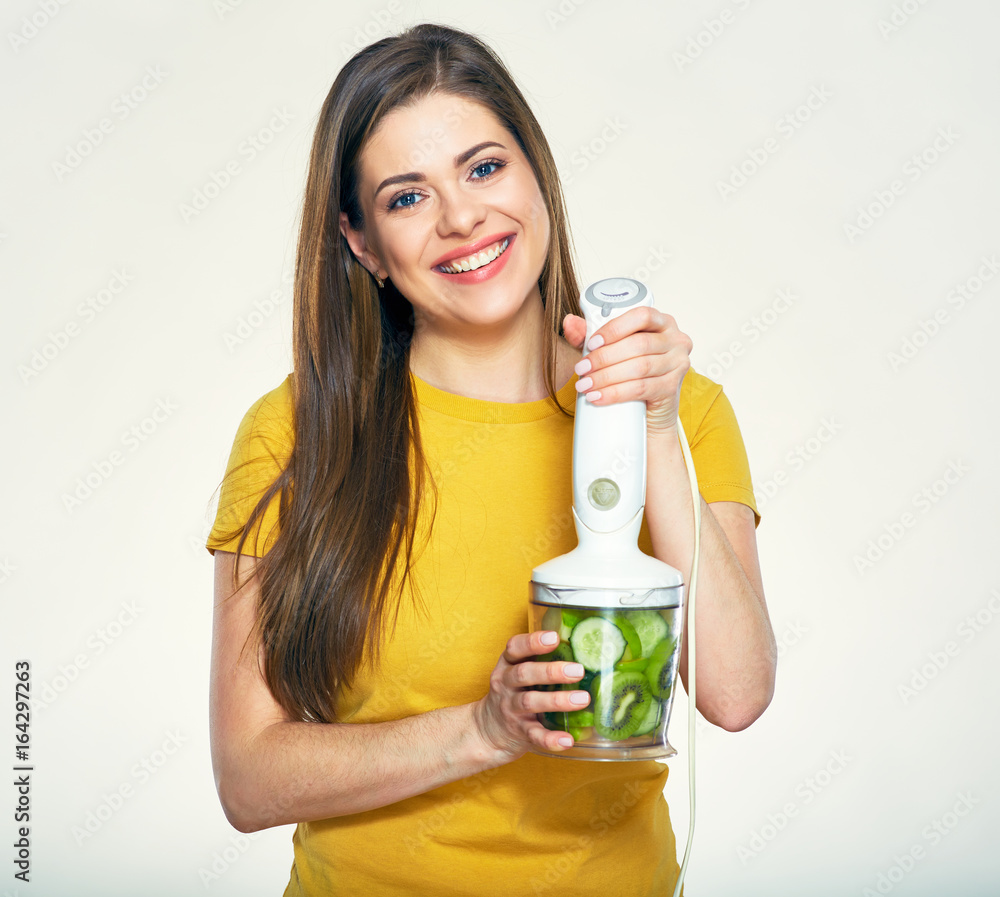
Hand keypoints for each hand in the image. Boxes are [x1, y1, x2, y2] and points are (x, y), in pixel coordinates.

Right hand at [472, 630, 590, 758]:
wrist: (487, 731)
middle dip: (551, 671)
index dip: (533, 642)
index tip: (554, 637)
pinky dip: (550, 739)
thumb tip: (582, 647)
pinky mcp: (519, 732)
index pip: (515, 648)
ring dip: (557, 700)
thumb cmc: (513, 693)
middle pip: (524, 674)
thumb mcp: (517, 672)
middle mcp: (506, 685)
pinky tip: (567, 740)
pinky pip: (534, 735)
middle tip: (578, 670)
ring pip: (530, 702)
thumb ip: (539, 660)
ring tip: (583, 699)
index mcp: (507, 665)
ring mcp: (511, 709)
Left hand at [563, 307, 692, 434]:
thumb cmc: (632, 373)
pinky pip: (641, 388)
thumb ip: (589, 335)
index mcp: (662, 322)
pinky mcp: (672, 387)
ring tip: (586, 385)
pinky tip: (599, 396)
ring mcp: (678, 363)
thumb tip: (569, 322)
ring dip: (607, 376)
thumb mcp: (611, 350)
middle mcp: (676, 340)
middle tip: (582, 368)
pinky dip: (616, 393)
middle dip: (604, 357)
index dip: (615, 329)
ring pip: (639, 367)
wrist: (650, 410)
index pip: (642, 316)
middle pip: (638, 344)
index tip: (591, 343)